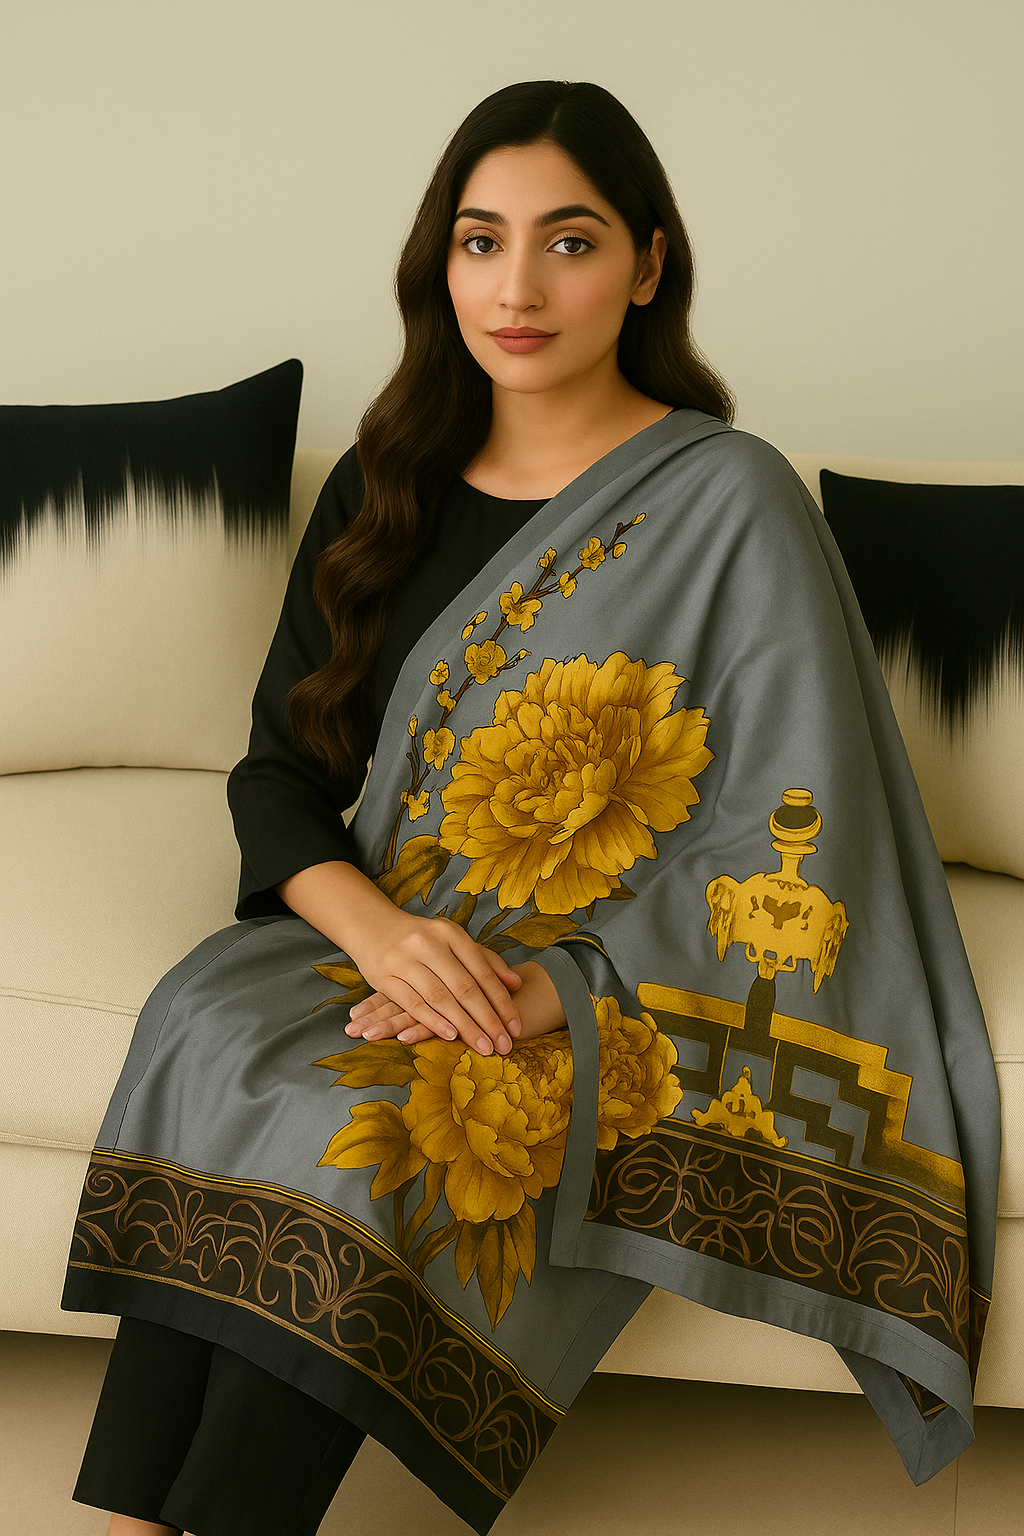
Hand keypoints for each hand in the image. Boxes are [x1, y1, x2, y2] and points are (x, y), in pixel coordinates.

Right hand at [345, 911, 523, 1054]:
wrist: (372, 926)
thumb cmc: (422, 940)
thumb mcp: (453, 942)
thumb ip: (485, 961)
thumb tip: (516, 984)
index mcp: (451, 933)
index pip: (483, 972)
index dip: (501, 1001)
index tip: (516, 1027)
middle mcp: (429, 943)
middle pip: (465, 987)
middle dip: (488, 1020)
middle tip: (504, 1045)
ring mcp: (405, 959)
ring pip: (441, 998)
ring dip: (465, 1026)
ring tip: (483, 1047)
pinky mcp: (384, 977)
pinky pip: (413, 1003)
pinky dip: (433, 1021)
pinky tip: (450, 1036)